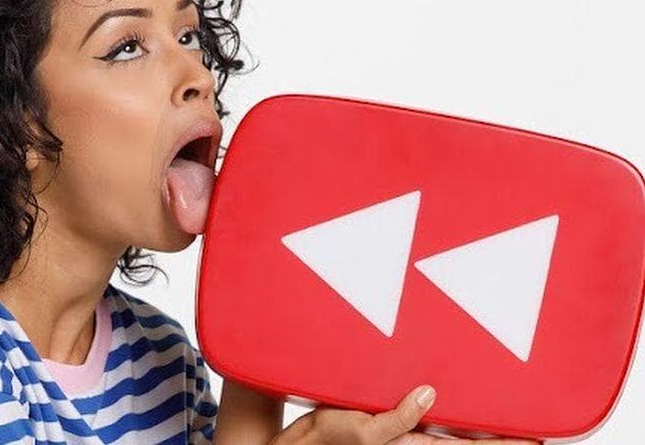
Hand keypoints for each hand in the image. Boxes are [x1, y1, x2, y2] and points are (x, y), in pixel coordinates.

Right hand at [270, 385, 540, 444]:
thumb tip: (429, 395)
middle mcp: (415, 438)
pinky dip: (450, 410)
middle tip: (534, 431)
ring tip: (508, 417)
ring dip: (479, 426)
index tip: (536, 440)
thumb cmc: (325, 438)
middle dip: (500, 437)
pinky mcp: (392, 416)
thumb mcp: (360, 429)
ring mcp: (405, 429)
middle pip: (468, 440)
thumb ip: (396, 418)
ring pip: (453, 429)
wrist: (299, 441)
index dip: (503, 444)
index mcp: (412, 443)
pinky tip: (455, 399)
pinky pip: (430, 414)